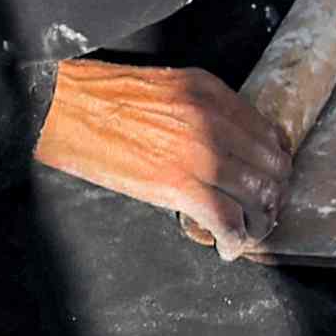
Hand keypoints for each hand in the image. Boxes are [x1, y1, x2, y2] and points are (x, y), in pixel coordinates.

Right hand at [35, 57, 288, 253]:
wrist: (60, 108)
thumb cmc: (101, 100)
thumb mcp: (166, 90)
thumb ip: (203, 113)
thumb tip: (229, 150)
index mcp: (211, 92)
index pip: (268, 134)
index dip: (274, 166)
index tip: (268, 183)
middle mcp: (214, 119)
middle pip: (271, 167)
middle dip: (272, 197)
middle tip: (262, 214)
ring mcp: (200, 151)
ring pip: (257, 195)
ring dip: (257, 222)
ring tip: (246, 234)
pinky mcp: (178, 183)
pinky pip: (226, 218)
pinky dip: (234, 238)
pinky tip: (227, 246)